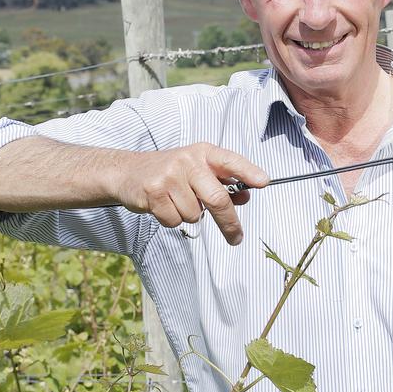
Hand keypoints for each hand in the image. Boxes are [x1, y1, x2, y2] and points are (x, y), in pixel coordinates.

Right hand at [113, 142, 268, 244]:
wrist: (128, 173)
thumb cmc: (171, 174)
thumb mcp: (198, 172)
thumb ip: (222, 183)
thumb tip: (244, 198)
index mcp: (203, 153)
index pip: (230, 161)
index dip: (248, 172)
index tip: (264, 182)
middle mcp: (188, 160)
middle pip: (217, 198)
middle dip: (229, 223)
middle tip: (237, 238)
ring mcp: (170, 175)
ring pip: (195, 215)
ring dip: (189, 216)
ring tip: (176, 202)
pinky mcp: (153, 192)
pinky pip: (175, 220)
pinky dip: (172, 220)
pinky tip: (163, 206)